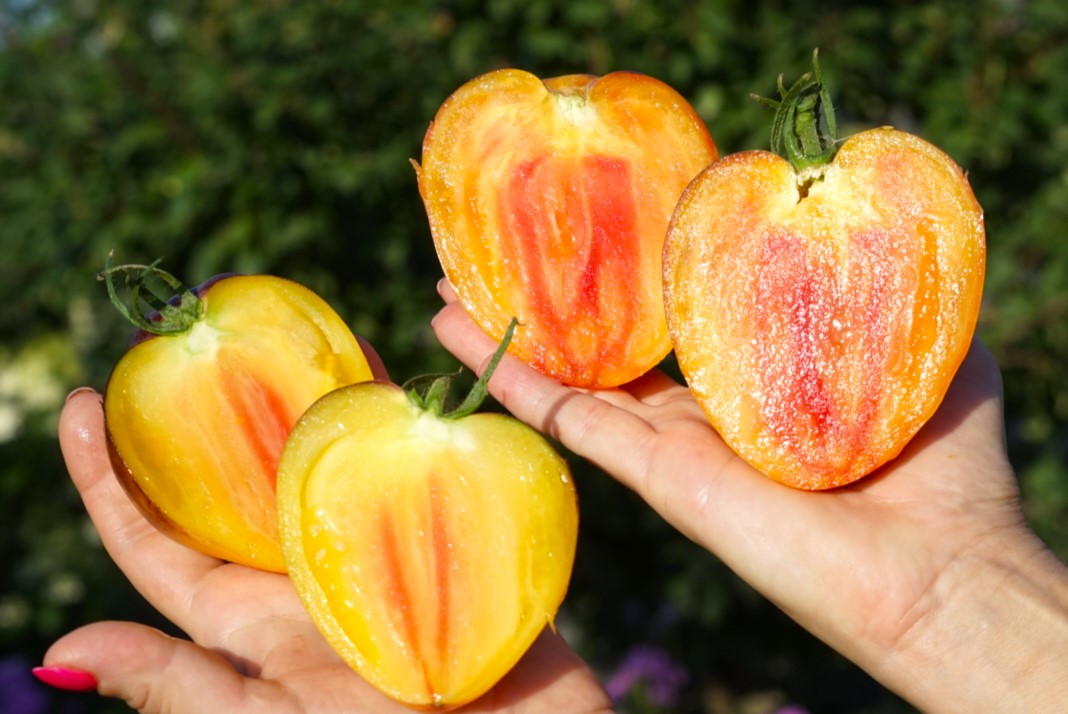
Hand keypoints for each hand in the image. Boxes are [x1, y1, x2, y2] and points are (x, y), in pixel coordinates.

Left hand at [40, 339, 611, 713]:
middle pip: (238, 479)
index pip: (158, 541)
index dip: (110, 478)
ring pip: (321, 458)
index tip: (78, 404)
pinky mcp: (436, 536)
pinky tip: (386, 368)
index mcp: (250, 618)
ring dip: (300, 396)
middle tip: (189, 341)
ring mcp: (371, 549)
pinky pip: (406, 462)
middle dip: (210, 411)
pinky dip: (393, 415)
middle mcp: (301, 573)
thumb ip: (180, 687)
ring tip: (280, 327)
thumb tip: (60, 645)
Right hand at [432, 281, 1067, 712]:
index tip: (597, 217)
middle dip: (556, 295)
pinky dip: (507, 374)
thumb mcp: (929, 342)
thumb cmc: (950, 462)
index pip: (680, 311)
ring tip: (447, 285)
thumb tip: (870, 219)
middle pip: (610, 342)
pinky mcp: (652, 469)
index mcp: (757, 374)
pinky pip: (565, 416)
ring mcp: (668, 440)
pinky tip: (456, 333)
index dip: (635, 265)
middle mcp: (701, 407)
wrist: (936, 568)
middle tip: (499, 248)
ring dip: (508, 329)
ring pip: (569, 375)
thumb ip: (889, 287)